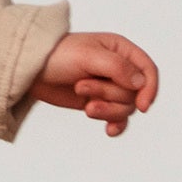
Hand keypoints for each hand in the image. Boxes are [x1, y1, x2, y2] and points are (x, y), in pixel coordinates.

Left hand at [32, 31, 159, 135]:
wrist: (31, 70)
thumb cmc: (57, 55)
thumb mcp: (88, 56)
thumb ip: (118, 68)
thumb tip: (141, 84)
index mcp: (121, 50)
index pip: (148, 70)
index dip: (150, 89)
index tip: (142, 106)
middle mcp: (118, 69)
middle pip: (134, 93)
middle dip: (110, 95)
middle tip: (82, 87)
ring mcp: (108, 87)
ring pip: (125, 108)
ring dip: (107, 110)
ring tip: (85, 106)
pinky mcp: (98, 103)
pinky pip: (116, 119)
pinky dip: (115, 125)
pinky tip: (109, 131)